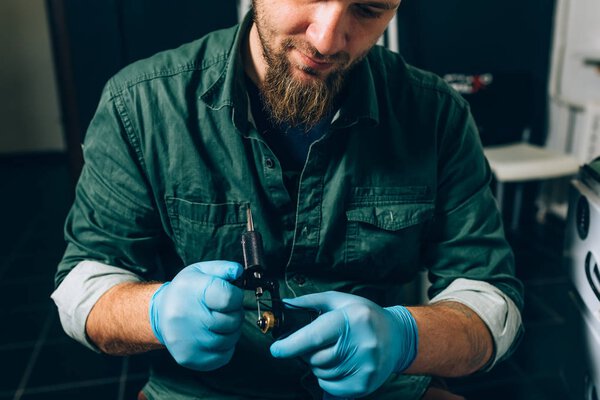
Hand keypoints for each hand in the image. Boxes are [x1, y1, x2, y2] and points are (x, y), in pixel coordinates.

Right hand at [149, 260, 243, 370]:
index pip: (228, 298)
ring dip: (231, 332)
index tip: (230, 296)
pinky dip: (225, 347)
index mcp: (190, 290)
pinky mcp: (188, 357)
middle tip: (225, 310)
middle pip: (231, 321)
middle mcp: (184, 316)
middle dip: (234, 315)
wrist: (161, 314)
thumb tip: (237, 272)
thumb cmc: (186, 291)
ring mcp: (185, 340)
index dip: (236, 297)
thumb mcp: (202, 271)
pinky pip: (223, 356)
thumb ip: (224, 269)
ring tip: (219, 322)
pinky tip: (214, 335)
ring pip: (229, 340)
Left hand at [270, 291, 417, 397]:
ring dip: (319, 365)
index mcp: (351, 319)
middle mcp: (360, 343)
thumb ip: (311, 301)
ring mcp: (365, 366)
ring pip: (322, 373)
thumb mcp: (341, 301)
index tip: (276, 350)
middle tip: (319, 344)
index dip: (290, 345)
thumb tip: (285, 304)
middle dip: (308, 353)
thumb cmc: (365, 316)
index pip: (314, 337)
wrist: (398, 336)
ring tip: (334, 352)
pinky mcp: (366, 383)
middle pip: (315, 358)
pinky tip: (338, 365)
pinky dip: (327, 379)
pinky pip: (331, 386)